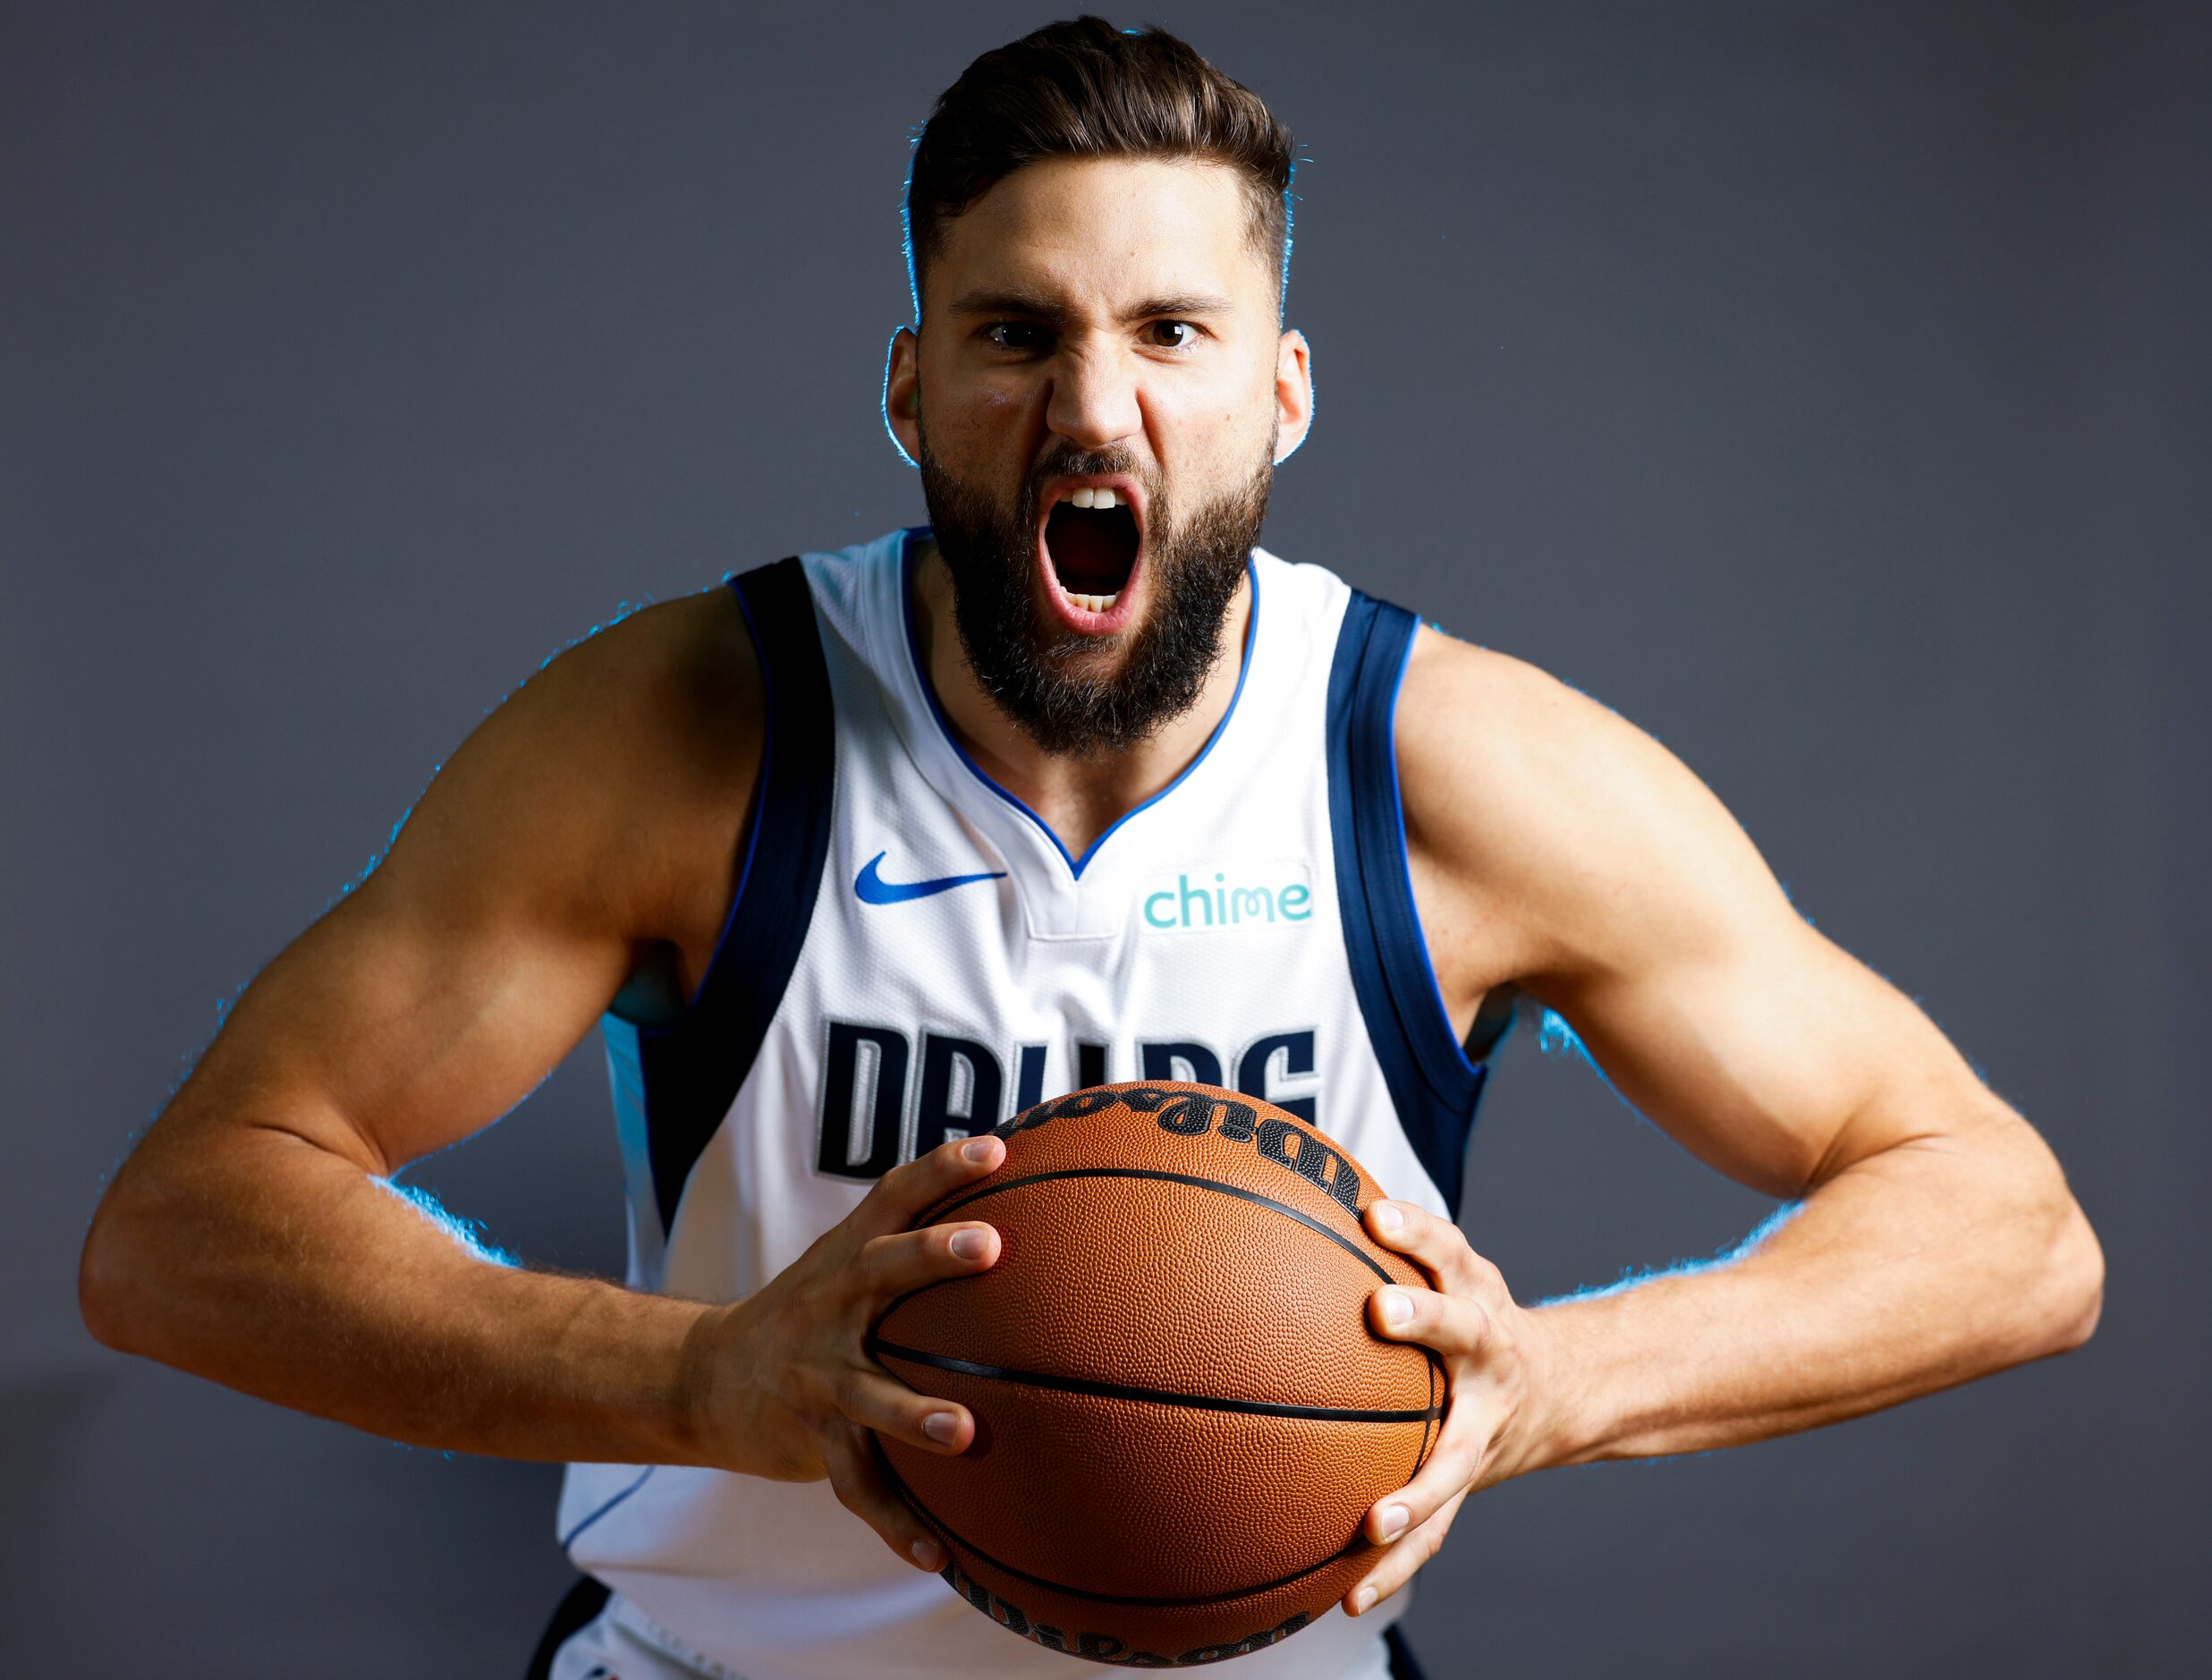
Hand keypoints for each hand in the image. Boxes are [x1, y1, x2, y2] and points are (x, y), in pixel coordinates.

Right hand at [678, 1133, 1006, 1572]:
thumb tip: (1024, 1209)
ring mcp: (818, 1374)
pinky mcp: (812, 1437)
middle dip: (932, 1254)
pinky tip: (940, 1557)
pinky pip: (858, 1485)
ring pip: (867, 1393)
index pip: (895, 1196)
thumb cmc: (813, 1313)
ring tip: (967, 1434)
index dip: (943, 1167)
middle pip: (880, 1270)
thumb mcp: (847, 1265)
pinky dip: (897, 1523)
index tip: (996, 1149)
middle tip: (990, 1245)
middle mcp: (832, 1305)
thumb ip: (916, 1241)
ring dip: (915, 1413)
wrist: (706, 1377)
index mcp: (848, 1256)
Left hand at [1343, 1198, 1559, 1616]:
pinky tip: (1349, 1597)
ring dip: (1418, 1493)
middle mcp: (1488, 1352)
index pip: (1449, 1249)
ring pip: (1456, 1457)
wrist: (1564, 1391)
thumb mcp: (1449, 1273)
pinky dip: (1396, 1567)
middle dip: (1426, 1316)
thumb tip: (1273, 1200)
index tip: (1375, 1216)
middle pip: (1464, 1329)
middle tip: (1382, 1309)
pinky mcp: (1473, 1478)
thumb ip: (1382, 1248)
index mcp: (1475, 1294)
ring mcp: (1486, 1424)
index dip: (1417, 1230)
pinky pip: (1437, 1530)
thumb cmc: (1471, 1318)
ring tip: (1374, 1523)